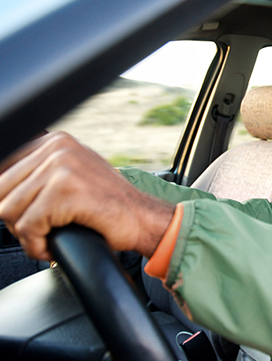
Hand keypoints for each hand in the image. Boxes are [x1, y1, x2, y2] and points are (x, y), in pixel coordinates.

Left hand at [0, 132, 174, 259]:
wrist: (142, 218)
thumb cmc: (108, 204)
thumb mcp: (72, 175)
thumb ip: (40, 172)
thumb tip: (3, 186)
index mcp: (55, 140)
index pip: (3, 169)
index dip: (8, 199)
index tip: (23, 215)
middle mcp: (57, 147)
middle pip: (1, 191)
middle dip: (16, 219)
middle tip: (39, 231)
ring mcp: (61, 167)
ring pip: (8, 211)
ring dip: (26, 235)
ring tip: (46, 239)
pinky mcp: (65, 191)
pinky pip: (27, 227)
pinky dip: (36, 245)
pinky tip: (51, 246)